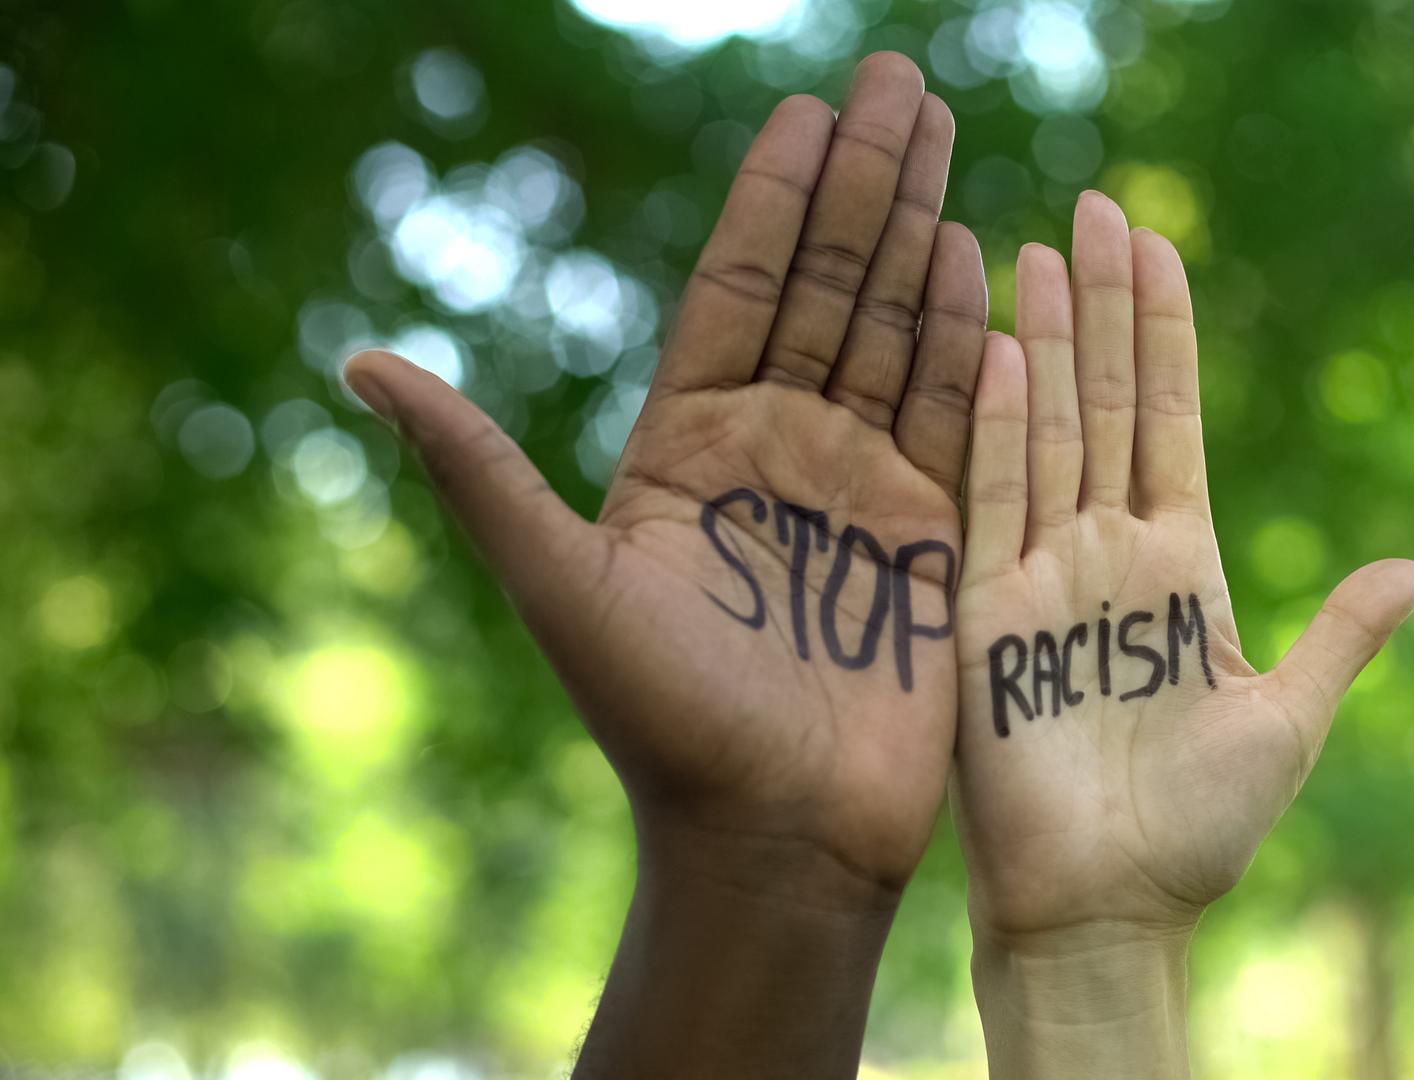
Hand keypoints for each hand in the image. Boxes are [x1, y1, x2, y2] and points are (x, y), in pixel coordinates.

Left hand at [345, 52, 984, 1075]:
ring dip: (918, 232)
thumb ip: (479, 467)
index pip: (736, 290)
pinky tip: (980, 256)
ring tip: (941, 135)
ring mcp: (857, 486)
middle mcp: (774, 449)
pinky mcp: (930, 534)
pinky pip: (955, 413)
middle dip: (861, 182)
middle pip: (823, 288)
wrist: (771, 837)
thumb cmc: (660, 724)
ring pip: (890, 332)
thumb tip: (357, 362)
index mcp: (687, 447)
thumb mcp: (558, 583)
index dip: (770, 199)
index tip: (802, 109)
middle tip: (897, 80)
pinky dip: (967, 336)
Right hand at [950, 192, 1413, 1077]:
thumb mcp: (1291, 718)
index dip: (1161, 334)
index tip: (1157, 245)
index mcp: (1177, 567)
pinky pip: (991, 507)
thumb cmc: (1200, 827)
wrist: (1111, 906)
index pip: (1168, 422)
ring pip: (1045, 433)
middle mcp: (1104, 554)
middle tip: (1096, 210)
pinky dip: (997, 431)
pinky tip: (1005, 354)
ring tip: (1040, 248)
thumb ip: (1343, 633)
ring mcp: (1040, 578)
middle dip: (1100, 307)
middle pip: (1102, 406)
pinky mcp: (984, 619)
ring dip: (1044, 341)